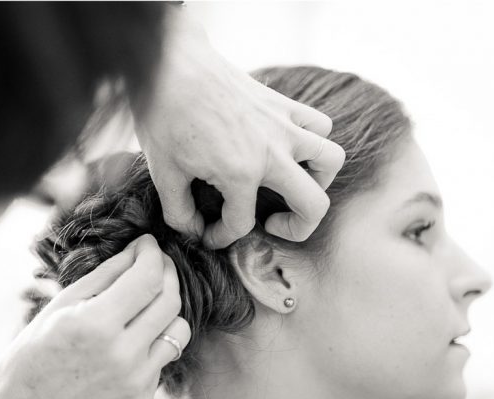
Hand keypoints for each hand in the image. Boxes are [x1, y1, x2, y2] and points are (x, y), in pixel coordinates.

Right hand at [0, 234, 189, 398]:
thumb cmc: (34, 353)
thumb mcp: (62, 304)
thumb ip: (105, 275)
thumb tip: (137, 251)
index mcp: (97, 325)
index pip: (147, 278)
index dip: (152, 254)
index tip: (148, 244)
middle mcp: (123, 356)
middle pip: (170, 302)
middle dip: (166, 274)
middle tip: (154, 264)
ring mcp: (136, 383)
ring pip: (177, 332)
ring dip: (165, 311)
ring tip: (143, 305)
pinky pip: (161, 361)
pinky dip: (148, 346)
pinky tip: (124, 345)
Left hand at [134, 7, 344, 248]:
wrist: (171, 66)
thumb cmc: (163, 116)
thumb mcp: (163, 172)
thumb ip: (179, 211)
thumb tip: (193, 232)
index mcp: (239, 174)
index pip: (241, 224)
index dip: (222, 237)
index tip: (208, 235)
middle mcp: (271, 152)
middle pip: (312, 206)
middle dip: (297, 228)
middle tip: (274, 227)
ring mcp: (282, 126)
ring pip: (331, 160)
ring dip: (318, 182)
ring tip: (293, 187)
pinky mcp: (283, 104)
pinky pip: (320, 125)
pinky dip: (314, 140)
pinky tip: (289, 148)